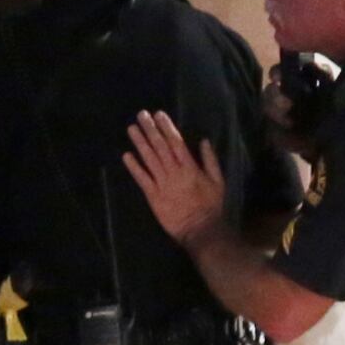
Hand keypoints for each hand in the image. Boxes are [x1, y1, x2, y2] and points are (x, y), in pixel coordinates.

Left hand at [122, 111, 228, 246]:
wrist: (200, 230)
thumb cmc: (211, 207)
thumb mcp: (218, 181)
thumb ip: (210, 160)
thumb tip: (204, 141)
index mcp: (190, 167)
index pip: (176, 142)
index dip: (166, 127)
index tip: (159, 115)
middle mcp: (174, 172)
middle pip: (160, 147)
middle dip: (150, 129)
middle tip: (141, 115)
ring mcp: (162, 184)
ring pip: (149, 159)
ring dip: (140, 143)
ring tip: (131, 128)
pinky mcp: (153, 196)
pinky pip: (142, 179)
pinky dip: (134, 167)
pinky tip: (126, 156)